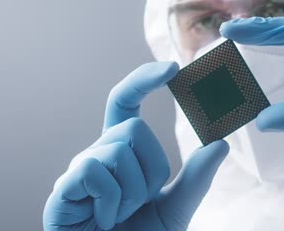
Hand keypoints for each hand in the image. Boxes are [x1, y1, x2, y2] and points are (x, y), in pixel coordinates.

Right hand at [43, 62, 228, 229]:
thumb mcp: (175, 208)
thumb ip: (195, 179)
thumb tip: (221, 144)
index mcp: (122, 152)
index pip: (126, 102)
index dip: (143, 80)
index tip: (172, 68)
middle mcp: (99, 154)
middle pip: (132, 129)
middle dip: (151, 168)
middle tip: (144, 200)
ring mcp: (79, 171)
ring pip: (118, 150)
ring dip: (134, 192)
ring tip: (122, 215)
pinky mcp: (63, 190)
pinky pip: (95, 172)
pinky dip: (112, 203)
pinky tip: (105, 221)